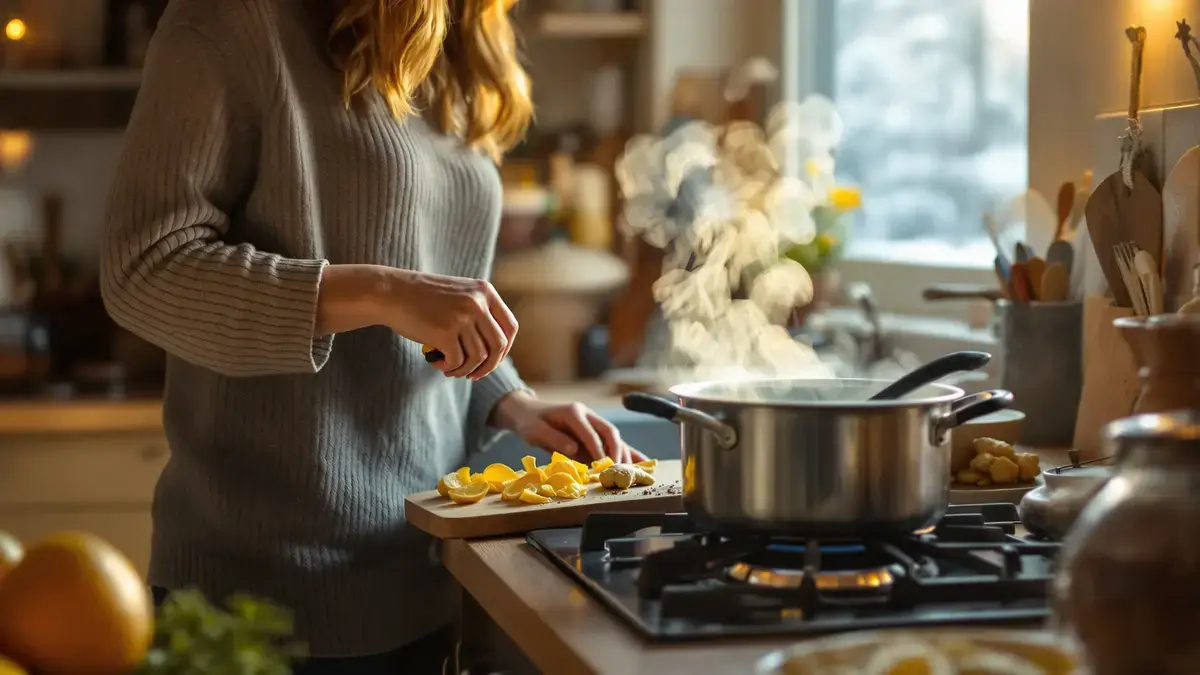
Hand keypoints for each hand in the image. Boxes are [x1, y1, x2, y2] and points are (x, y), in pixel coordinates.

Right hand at [381, 269, 517, 379]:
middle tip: (473, 375)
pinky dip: (449, 368)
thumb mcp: (459, 296)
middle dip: (488, 366)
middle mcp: (477, 302)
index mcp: (485, 291)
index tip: (492, 361)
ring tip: (449, 369)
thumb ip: (479, 314)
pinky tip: (436, 363)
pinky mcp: (445, 332)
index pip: (510, 327)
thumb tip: (497, 352)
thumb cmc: (422, 298)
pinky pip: (458, 362)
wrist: (389, 293)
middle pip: (499, 346)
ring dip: (465, 370)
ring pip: (478, 358)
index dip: (505, 349)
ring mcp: (462, 317)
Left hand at [491, 392, 648, 463]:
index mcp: (573, 412)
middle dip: (617, 452)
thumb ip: (555, 439)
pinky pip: (612, 442)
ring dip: (625, 454)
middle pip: (609, 431)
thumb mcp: (536, 431)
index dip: (598, 450)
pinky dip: (626, 452)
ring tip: (636, 471)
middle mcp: (588, 415)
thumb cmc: (530, 422)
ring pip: (615, 437)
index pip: (590, 433)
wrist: (528, 413)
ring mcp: (593, 422)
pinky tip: (640, 463)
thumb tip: (575, 449)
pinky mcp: (594, 431)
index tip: (603, 467)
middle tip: (620, 471)